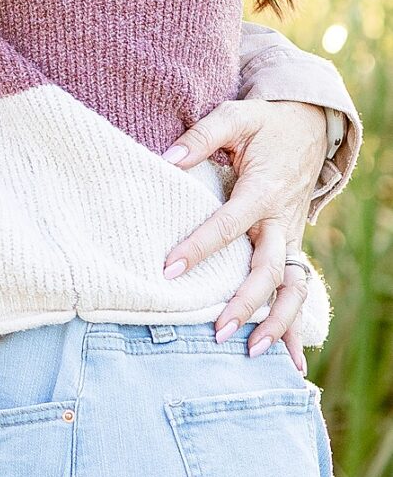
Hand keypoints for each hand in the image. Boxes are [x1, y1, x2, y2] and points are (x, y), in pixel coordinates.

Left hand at [162, 100, 328, 366]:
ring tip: (253, 352)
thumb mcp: (233, 117)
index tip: (169, 270)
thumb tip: (166, 159)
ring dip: (277, 322)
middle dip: (244, 303)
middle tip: (215, 330)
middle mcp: (281, 220)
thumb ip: (199, 138)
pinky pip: (297, 289)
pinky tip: (291, 359)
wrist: (309, 126)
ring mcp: (290, 237)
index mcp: (262, 190)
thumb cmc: (264, 123)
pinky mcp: (292, 245)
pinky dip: (295, 324)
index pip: (228, 225)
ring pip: (292, 288)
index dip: (199, 248)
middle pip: (267, 270)